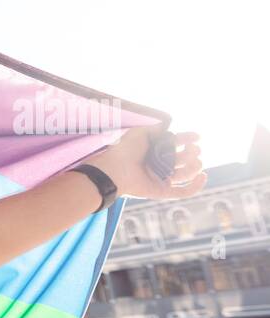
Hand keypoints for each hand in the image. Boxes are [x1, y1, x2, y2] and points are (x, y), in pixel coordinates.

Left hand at [90, 126, 206, 200]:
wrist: (114, 169)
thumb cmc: (124, 150)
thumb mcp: (140, 133)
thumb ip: (155, 128)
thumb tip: (167, 126)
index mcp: (156, 151)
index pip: (177, 144)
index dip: (188, 139)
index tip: (196, 137)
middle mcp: (160, 165)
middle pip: (184, 159)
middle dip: (192, 153)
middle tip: (191, 148)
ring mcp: (162, 178)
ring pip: (186, 174)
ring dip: (195, 167)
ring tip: (196, 160)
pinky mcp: (162, 191)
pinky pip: (183, 192)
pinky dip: (196, 186)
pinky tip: (203, 176)